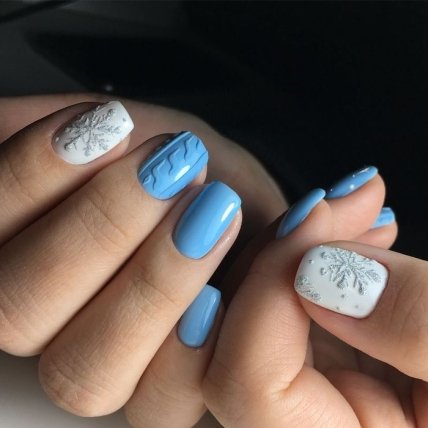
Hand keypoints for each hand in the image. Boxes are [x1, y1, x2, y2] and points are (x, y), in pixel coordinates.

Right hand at [0, 96, 246, 427]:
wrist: (241, 199)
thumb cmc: (184, 167)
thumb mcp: (137, 131)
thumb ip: (68, 135)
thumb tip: (0, 122)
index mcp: (20, 254)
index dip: (30, 178)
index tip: (108, 125)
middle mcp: (48, 322)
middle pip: (19, 312)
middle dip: (101, 228)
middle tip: (170, 169)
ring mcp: (102, 366)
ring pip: (83, 372)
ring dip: (153, 284)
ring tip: (212, 210)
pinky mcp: (162, 394)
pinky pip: (157, 405)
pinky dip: (188, 348)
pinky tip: (218, 292)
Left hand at [201, 168, 412, 427]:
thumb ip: (419, 327)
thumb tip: (316, 273)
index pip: (244, 386)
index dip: (270, 292)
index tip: (321, 216)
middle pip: (226, 341)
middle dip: (275, 256)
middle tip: (337, 202)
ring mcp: (311, 390)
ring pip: (246, 311)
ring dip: (292, 250)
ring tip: (355, 208)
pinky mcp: (325, 355)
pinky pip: (282, 300)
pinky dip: (310, 258)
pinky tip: (353, 230)